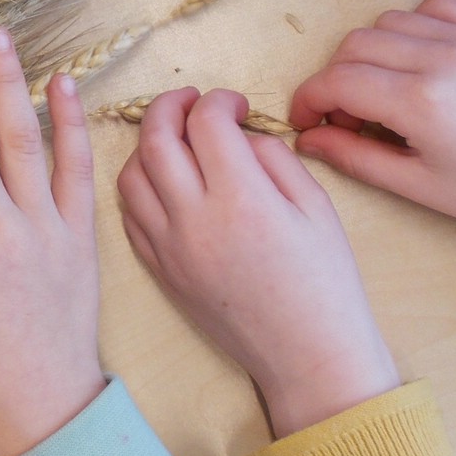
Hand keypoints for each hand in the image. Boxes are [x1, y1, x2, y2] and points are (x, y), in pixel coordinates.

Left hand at [118, 88, 396, 436]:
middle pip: (155, 140)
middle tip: (191, 101)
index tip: (234, 104)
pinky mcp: (161, 272)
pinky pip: (130, 216)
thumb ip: (274, 158)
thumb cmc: (325, 282)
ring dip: (147, 146)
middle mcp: (195, 221)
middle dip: (169, 106)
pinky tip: (165, 182)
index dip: (219, 100)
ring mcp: (170, 249)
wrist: (307, 356)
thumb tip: (239, 134)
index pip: (206, 122)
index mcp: (242, 199)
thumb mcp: (316, 207)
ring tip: (175, 140)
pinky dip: (139, 187)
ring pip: (130, 176)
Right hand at [288, 0, 455, 291]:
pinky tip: (421, 60)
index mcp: (424, 104)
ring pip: (390, 21)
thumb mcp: (420, 187)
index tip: (306, 120)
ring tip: (388, 91)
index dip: (308, 99)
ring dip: (373, 52)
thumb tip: (308, 138)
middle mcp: (446, 59)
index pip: (337, 80)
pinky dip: (415, 26)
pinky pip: (437, 4)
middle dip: (337, 79)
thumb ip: (355, 157)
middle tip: (350, 117)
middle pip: (355, 45)